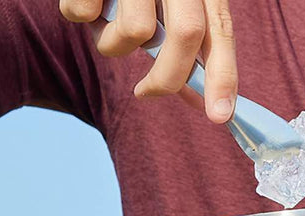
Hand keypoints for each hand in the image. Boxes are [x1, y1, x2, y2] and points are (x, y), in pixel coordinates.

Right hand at [59, 0, 237, 123]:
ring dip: (113, 40)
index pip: (220, 28)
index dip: (223, 75)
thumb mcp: (166, 1)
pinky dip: (81, 13)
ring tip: (108, 13)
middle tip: (146, 93)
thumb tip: (197, 96)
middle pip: (186, 34)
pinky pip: (84, 13)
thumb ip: (182, 39)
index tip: (220, 115)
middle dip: (166, 79)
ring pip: (132, 32)